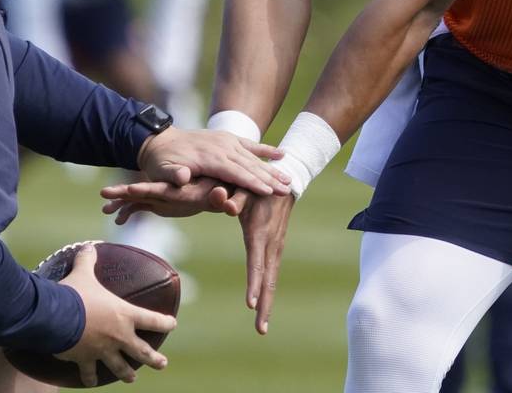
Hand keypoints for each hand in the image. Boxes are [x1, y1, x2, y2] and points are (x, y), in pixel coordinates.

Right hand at [55, 243, 175, 384]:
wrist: (56, 316)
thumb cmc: (75, 293)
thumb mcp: (83, 273)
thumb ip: (88, 260)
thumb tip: (87, 247)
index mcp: (124, 314)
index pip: (152, 319)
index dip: (164, 323)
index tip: (172, 325)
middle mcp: (118, 336)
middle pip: (142, 351)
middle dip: (154, 359)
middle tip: (162, 363)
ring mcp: (103, 350)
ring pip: (120, 367)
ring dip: (127, 374)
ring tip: (132, 379)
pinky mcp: (85, 360)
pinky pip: (89, 372)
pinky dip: (90, 378)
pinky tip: (91, 383)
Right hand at [100, 177, 240, 223]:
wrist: (218, 188)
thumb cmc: (221, 190)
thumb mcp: (218, 196)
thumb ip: (218, 197)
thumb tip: (222, 195)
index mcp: (176, 188)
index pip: (157, 188)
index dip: (142, 189)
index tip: (128, 190)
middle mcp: (165, 190)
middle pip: (141, 190)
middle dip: (123, 192)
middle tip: (105, 193)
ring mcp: (160, 196)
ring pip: (136, 198)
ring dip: (121, 202)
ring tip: (105, 209)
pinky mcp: (159, 203)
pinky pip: (139, 207)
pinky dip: (128, 212)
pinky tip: (118, 220)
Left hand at [137, 126, 290, 196]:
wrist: (160, 141)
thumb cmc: (162, 162)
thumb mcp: (162, 170)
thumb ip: (173, 174)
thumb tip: (183, 176)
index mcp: (208, 157)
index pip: (233, 172)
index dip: (251, 182)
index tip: (268, 192)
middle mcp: (221, 147)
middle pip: (248, 165)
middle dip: (268, 178)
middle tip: (287, 190)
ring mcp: (226, 141)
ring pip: (252, 157)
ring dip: (271, 169)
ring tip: (289, 180)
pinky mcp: (228, 139)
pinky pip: (250, 144)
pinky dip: (266, 149)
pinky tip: (282, 154)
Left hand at [239, 191, 295, 334]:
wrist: (284, 181)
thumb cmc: (257, 185)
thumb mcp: (245, 187)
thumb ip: (235, 196)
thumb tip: (227, 206)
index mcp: (261, 231)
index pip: (257, 261)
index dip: (254, 282)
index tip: (250, 303)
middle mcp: (271, 243)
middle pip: (268, 279)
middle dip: (264, 305)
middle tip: (261, 329)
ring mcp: (276, 247)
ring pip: (271, 279)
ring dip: (267, 303)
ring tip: (262, 326)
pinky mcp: (275, 248)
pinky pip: (271, 274)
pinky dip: (268, 292)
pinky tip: (263, 306)